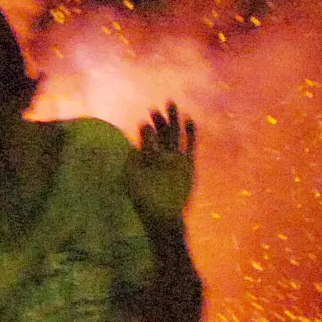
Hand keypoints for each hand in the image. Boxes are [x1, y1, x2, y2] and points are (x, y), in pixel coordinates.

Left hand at [125, 101, 197, 226]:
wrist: (164, 216)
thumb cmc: (145, 202)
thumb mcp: (132, 181)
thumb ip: (131, 164)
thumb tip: (133, 147)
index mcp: (147, 159)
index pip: (147, 139)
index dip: (146, 129)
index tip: (144, 123)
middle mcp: (161, 157)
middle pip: (161, 134)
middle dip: (158, 121)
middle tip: (154, 108)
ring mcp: (175, 160)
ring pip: (175, 135)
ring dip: (173, 120)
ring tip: (171, 105)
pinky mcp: (187, 166)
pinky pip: (189, 146)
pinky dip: (190, 133)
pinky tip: (188, 120)